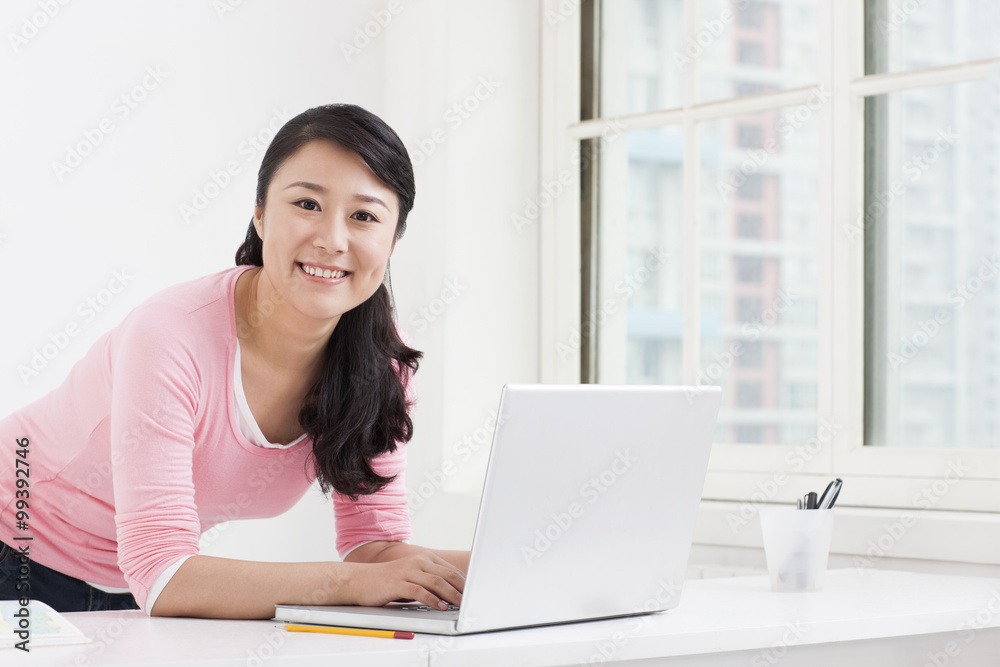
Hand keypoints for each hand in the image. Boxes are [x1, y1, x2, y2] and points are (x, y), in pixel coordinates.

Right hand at [340, 552, 464, 609]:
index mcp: (424, 558)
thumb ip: (430, 581)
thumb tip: (453, 593)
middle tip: (473, 601)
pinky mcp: (398, 582)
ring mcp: (408, 571)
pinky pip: (419, 591)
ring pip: (436, 582)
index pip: (450, 570)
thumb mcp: (412, 576)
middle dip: (462, 589)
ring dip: (451, 594)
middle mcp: (418, 561)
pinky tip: (441, 607)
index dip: (465, 583)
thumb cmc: (388, 581)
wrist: (360, 580)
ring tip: (462, 605)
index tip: (475, 594)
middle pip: (447, 575)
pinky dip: (433, 599)